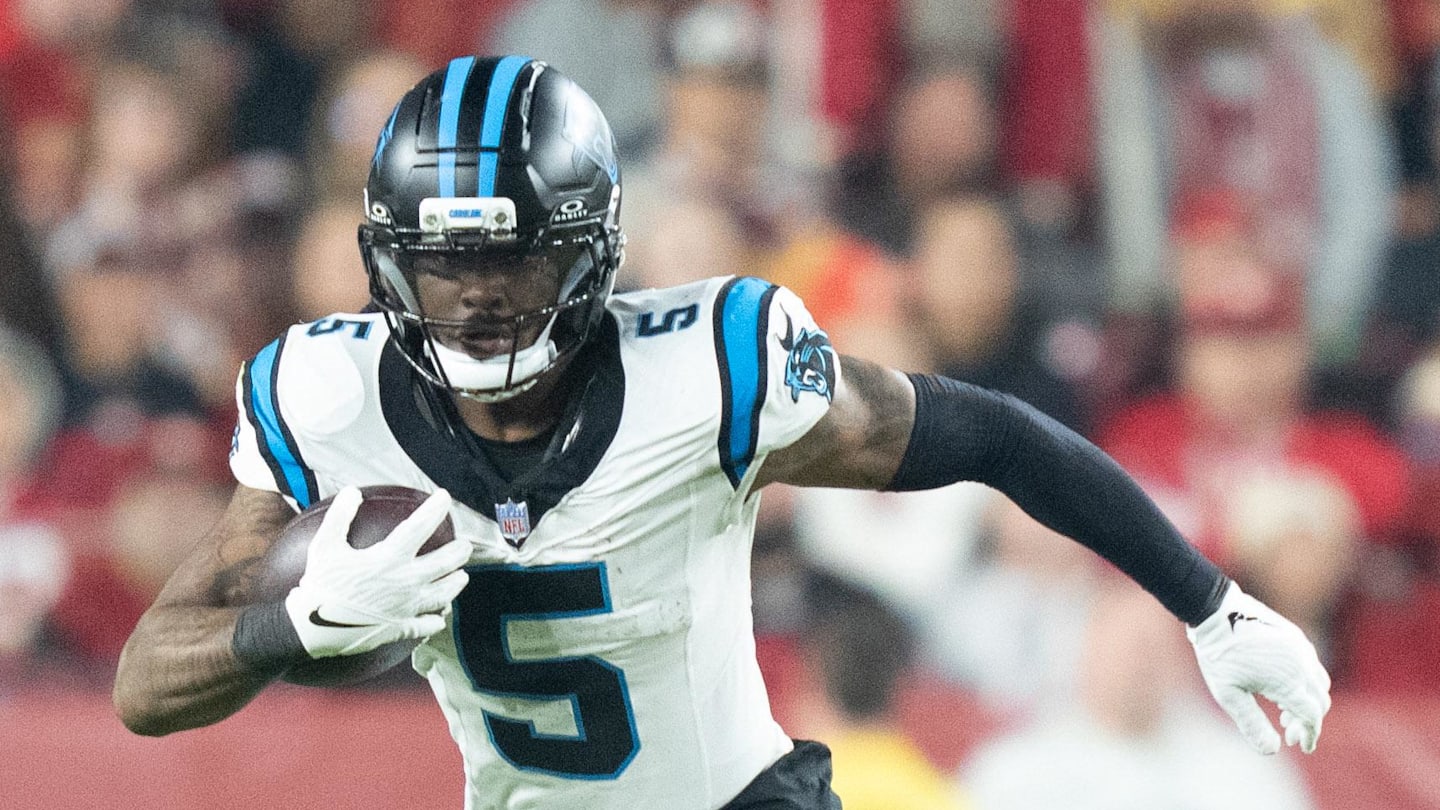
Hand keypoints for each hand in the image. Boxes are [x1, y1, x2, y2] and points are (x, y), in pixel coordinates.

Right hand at [284, 487, 470, 657]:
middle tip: (465, 545)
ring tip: (462, 577)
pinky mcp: (401, 629)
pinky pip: (426, 625)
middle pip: (443, 564)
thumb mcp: (325, 545)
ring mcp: (406, 608)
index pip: (419, 527)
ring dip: (455, 584)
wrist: (313, 629)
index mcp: (389, 558)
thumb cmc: (320, 585)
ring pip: (442, 595)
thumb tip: (351, 492)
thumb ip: (339, 516)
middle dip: (458, 552)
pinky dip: (435, 619)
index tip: (445, 497)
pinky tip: (439, 617)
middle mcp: (405, 582)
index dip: (435, 509)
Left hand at [1187, 581, 1331, 754]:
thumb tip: (1273, 750)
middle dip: (1308, 721)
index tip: (1303, 747)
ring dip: (1308, 701)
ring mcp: (1300, 647)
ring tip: (1284, 712)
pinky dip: (1305, 682)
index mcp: (1288, 681)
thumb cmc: (1218, 655)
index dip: (1310, 734)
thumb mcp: (1229, 695)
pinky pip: (1311, 664)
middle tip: (1288, 733)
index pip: (1312, 716)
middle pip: (1319, 701)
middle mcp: (1301, 663)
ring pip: (1319, 682)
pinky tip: (1282, 688)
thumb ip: (1252, 725)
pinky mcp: (1295, 636)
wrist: (1215, 611)